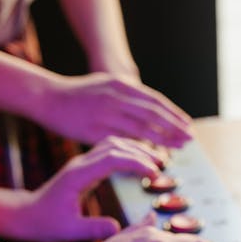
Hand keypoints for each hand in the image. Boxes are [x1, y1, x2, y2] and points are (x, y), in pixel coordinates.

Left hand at [16, 138, 162, 241]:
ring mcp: (83, 163)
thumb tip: (119, 228)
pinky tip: (140, 164)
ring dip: (135, 150)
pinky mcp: (86, 167)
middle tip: (162, 166)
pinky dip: (128, 154)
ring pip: (113, 144)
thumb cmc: (46, 223)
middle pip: (115, 146)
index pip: (112, 158)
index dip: (136, 163)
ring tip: (156, 162)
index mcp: (78, 175)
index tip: (155, 174)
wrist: (28, 214)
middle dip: (141, 153)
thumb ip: (94, 229)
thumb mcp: (69, 230)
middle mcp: (81, 164)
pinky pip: (110, 152)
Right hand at [42, 72, 192, 147]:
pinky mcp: (95, 130)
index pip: (156, 101)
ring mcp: (106, 114)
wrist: (49, 97)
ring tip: (178, 149)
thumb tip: (153, 109)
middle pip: (153, 115)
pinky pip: (123, 142)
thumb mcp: (108, 85)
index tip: (188, 126)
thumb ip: (130, 96)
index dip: (174, 115)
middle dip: (175, 128)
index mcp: (122, 85)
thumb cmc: (81, 95)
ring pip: (142, 130)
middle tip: (191, 140)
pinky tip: (152, 156)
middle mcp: (116, 97)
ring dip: (163, 141)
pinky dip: (141, 149)